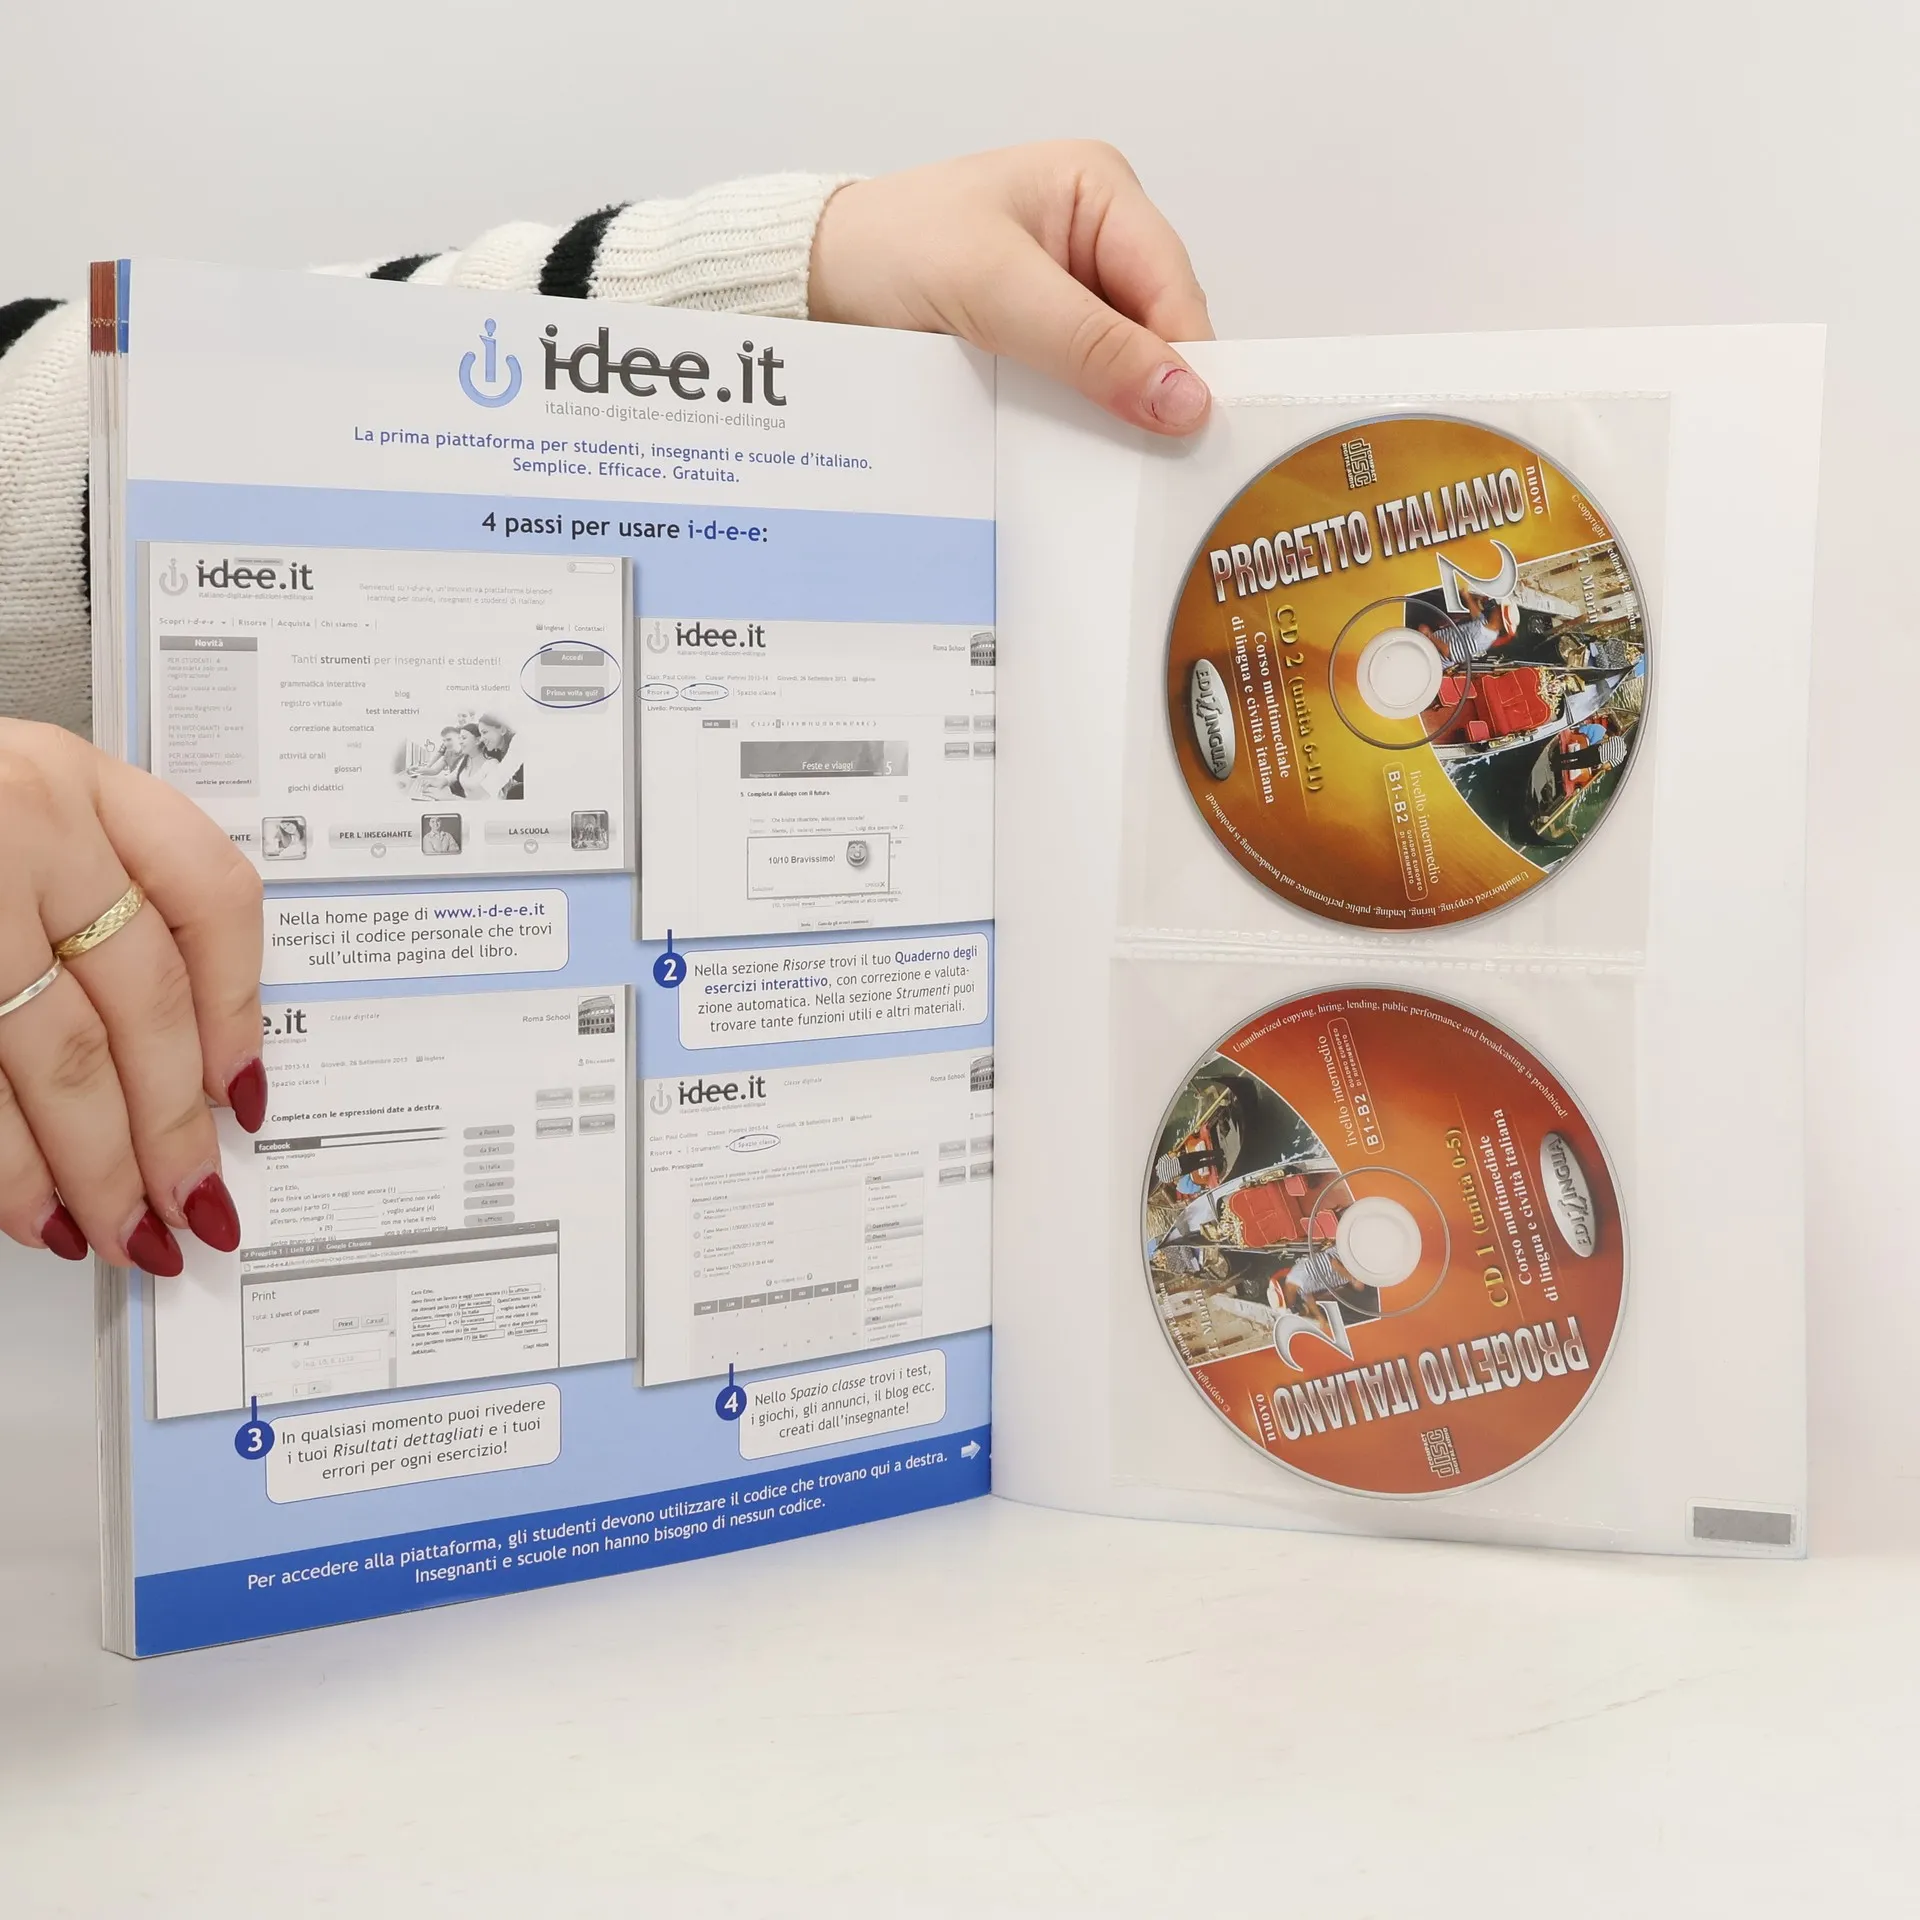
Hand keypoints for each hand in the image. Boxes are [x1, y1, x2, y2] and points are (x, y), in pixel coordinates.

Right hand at [0, 720, 264, 1271]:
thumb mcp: (18, 812)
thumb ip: (95, 899)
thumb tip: (187, 1058)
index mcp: (73, 779)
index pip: (212, 897)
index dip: (239, 1012)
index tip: (242, 1094)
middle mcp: (23, 823)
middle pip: (143, 1002)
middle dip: (170, 1127)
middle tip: (193, 1201)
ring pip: (56, 1055)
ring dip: (93, 1166)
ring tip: (120, 1228)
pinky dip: (3, 1162)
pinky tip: (26, 1207)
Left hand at [810, 141, 1213, 434]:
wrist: (812, 283)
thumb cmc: (889, 250)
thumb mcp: (996, 289)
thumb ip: (1091, 344)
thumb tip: (1182, 396)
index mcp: (1098, 191)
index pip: (1173, 286)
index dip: (1188, 359)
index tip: (1192, 429)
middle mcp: (1093, 240)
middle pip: (1155, 331)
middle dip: (1151, 391)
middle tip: (1154, 461)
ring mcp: (1065, 295)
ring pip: (1120, 369)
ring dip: (1112, 413)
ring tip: (1110, 463)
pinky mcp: (1035, 341)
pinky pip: (1077, 390)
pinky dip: (1075, 422)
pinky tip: (1070, 452)